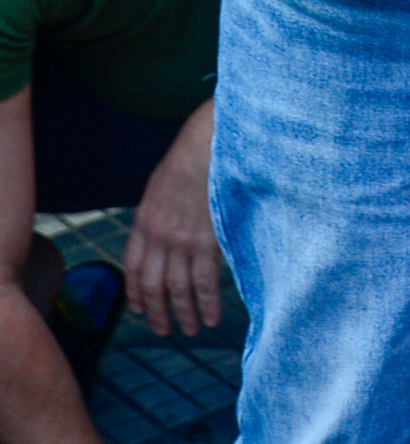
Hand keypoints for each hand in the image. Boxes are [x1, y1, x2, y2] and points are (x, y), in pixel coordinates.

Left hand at [123, 101, 219, 337]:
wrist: (209, 145)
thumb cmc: (188, 159)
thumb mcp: (159, 187)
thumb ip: (155, 215)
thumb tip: (158, 236)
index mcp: (143, 222)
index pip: (132, 268)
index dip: (135, 294)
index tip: (140, 309)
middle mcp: (158, 238)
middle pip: (153, 286)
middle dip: (158, 312)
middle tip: (165, 330)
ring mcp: (182, 242)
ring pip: (178, 289)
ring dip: (183, 314)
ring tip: (190, 330)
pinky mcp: (207, 242)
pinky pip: (204, 282)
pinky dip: (207, 304)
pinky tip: (212, 317)